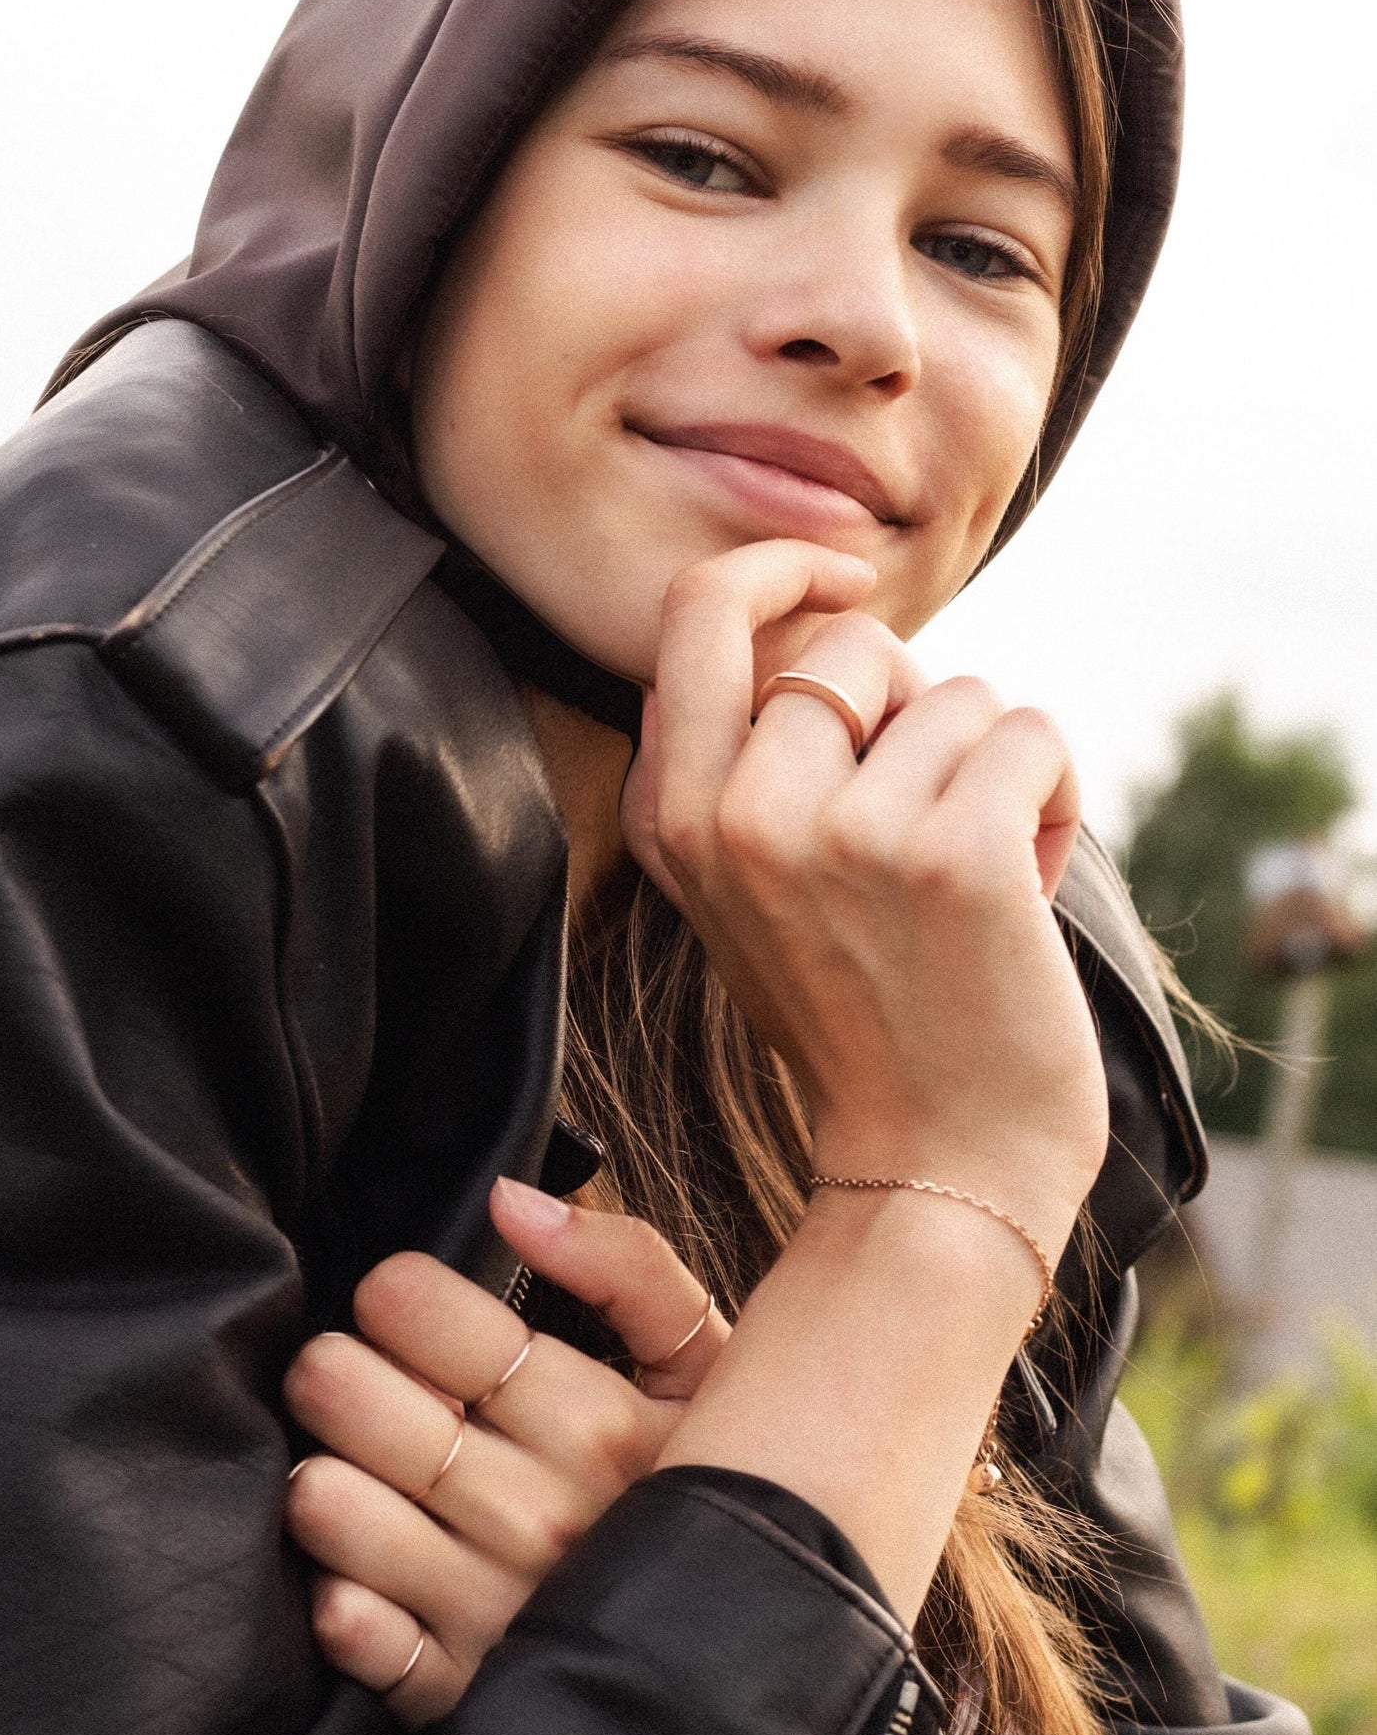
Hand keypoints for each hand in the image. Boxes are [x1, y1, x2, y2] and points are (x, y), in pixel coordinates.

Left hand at [283, 1178, 727, 1723]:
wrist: (757, 1641)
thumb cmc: (705, 1471)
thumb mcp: (701, 1358)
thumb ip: (623, 1262)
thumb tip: (510, 1197)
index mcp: (598, 1421)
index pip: (451, 1329)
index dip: (398, 1296)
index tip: (390, 1295)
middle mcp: (543, 1517)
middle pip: (378, 1415)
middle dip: (334, 1374)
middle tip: (333, 1366)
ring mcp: (499, 1612)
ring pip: (343, 1516)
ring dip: (318, 1478)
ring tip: (334, 1459)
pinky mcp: (464, 1696)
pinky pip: (361, 1643)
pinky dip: (338, 1604)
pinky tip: (350, 1574)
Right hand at [620, 539, 1106, 1260]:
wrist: (939, 1163)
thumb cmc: (865, 1012)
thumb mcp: (745, 889)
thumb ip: (741, 760)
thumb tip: (804, 620)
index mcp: (676, 820)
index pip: (696, 613)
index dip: (779, 571)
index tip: (839, 577)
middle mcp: (738, 817)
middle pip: (847, 642)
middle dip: (915, 699)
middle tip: (932, 794)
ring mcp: (841, 834)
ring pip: (955, 693)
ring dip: (992, 767)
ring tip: (981, 867)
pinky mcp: (951, 852)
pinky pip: (1030, 733)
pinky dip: (1057, 796)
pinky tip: (1034, 878)